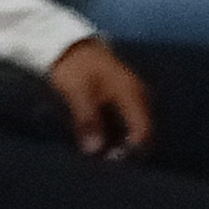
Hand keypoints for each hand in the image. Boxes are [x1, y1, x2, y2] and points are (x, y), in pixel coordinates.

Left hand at [48, 38, 150, 156]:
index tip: (110, 163)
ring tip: (100, 156)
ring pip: (132, 128)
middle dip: (126, 150)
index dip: (130, 151)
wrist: (66, 44)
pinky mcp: (119, 98)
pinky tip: (98, 142)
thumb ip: (87, 121)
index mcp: (131, 93)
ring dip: (119, 143)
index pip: (143, 130)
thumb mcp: (77, 92)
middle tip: (105, 164)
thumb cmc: (74, 66)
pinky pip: (123, 122)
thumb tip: (94, 151)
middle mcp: (136, 95)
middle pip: (141, 131)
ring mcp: (129, 96)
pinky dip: (114, 134)